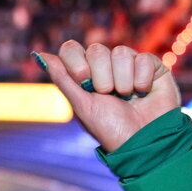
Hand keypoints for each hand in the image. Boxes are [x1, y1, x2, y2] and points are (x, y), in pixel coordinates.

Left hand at [36, 42, 180, 152]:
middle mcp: (106, 66)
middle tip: (108, 94)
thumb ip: (63, 78)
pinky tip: (143, 93)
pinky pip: (143, 58)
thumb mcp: (82, 106)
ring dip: (123, 81)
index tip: (84, 81)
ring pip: (121, 52)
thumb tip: (39, 55)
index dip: (76, 61)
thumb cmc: (110, 129)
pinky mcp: (152, 66)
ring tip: (128, 98)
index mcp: (86, 75)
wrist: (143, 141)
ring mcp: (129, 64)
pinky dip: (141, 79)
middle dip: (102, 77)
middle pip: (96, 49)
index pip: (72, 49)